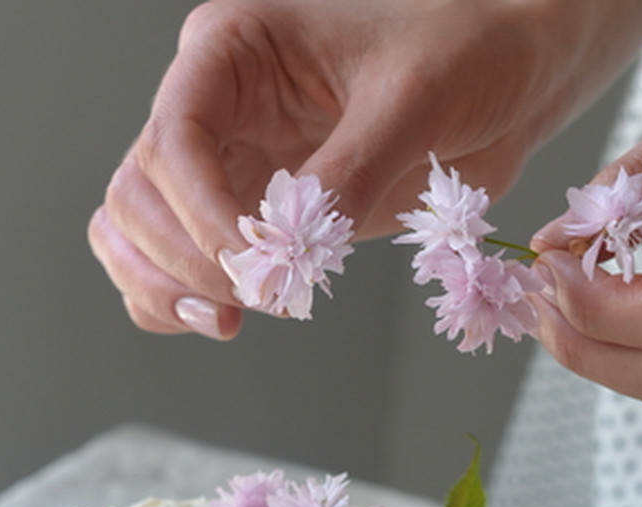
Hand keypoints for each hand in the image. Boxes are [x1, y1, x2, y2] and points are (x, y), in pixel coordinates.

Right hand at [90, 0, 641, 338]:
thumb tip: (288, 253)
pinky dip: (176, 297)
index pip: (174, 136)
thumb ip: (347, 173)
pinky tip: (221, 317)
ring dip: (163, 284)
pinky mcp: (244, 209)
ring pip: (135, 229)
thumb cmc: (463, 58)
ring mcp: (224, 159)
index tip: (251, 261)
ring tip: (227, 320)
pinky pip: (172, 259)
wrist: (506, 82)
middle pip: (139, 190)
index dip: (200, 210)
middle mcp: (212, 103)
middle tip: (251, 299)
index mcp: (234, 51)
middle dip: (183, 256)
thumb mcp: (412, 102)